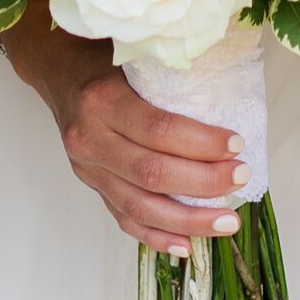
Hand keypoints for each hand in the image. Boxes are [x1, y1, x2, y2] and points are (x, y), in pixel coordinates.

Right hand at [0, 17, 243, 251]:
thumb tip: (233, 92)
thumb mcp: (134, 53)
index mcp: (102, 100)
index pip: (159, 130)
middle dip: (204, 182)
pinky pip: (124, 219)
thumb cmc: (105, 58)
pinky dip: (157, 236)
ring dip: (187, 220)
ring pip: (139, 206)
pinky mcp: (91, 185)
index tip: (237, 145)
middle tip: (242, 177)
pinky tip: (187, 246)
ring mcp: (88, 168)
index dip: (201, 143)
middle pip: (152, 173)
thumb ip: (170, 74)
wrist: (58, 70)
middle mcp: (90, 138)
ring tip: (227, 222)